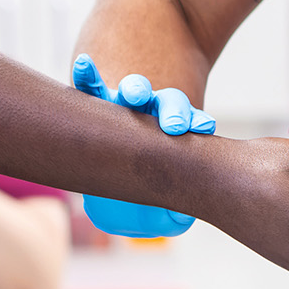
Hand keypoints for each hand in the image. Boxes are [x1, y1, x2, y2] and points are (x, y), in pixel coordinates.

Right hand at [70, 55, 216, 235]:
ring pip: (133, 90)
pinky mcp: (95, 96)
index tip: (204, 127)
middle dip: (172, 111)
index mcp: (171, 125)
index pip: (188, 120)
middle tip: (175, 127)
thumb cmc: (144, 165)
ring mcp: (123, 101)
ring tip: (134, 96)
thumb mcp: (162, 184)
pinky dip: (87, 76)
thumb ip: (171, 202)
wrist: (113, 136)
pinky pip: (90, 84)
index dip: (195, 121)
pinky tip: (84, 66)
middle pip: (167, 102)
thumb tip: (176, 221)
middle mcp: (151, 109)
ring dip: (136, 91)